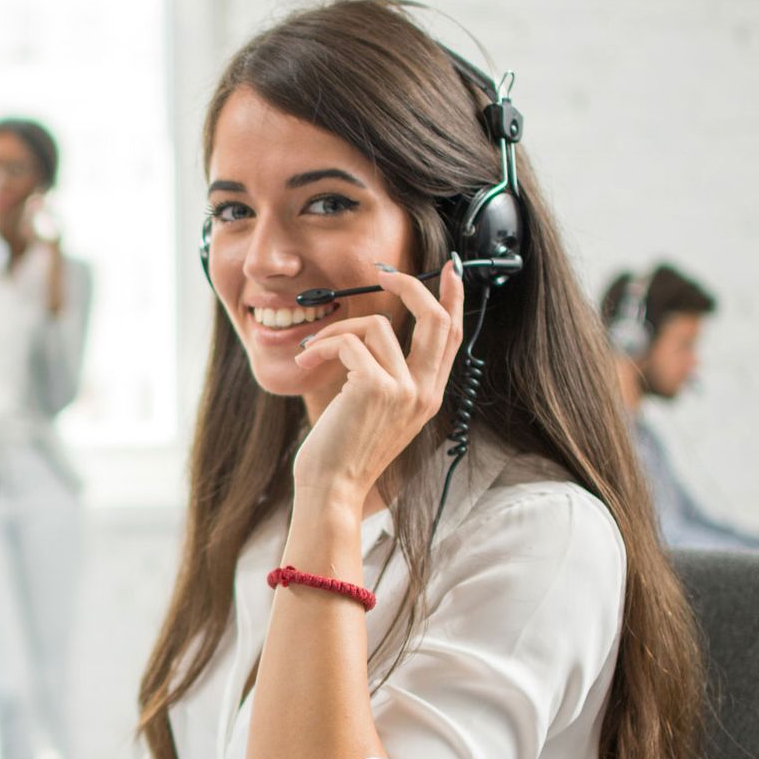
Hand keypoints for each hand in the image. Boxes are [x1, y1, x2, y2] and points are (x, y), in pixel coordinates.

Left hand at [292, 257, 466, 500]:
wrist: (331, 489)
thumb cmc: (343, 453)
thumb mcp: (376, 413)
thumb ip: (387, 377)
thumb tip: (374, 334)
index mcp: (428, 396)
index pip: (452, 336)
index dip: (453, 298)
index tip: (450, 270)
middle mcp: (424, 392)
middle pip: (435, 318)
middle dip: (410, 286)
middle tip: (382, 272)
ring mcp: (404, 390)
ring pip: (376, 326)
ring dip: (335, 330)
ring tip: (311, 352)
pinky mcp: (376, 387)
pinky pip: (348, 342)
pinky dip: (322, 346)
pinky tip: (306, 363)